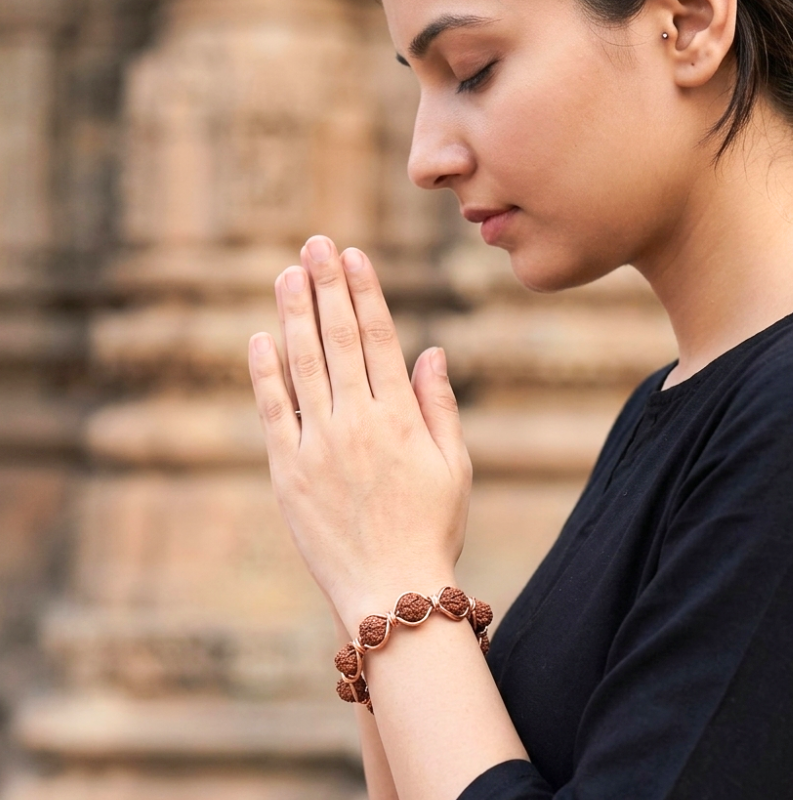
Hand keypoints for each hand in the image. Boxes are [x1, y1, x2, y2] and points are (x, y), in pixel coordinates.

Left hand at [248, 236, 471, 633]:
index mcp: (401, 417)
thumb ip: (439, 405)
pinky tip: (260, 338)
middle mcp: (358, 422)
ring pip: (303, 365)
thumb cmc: (432, 528)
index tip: (353, 255)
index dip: (364, 292)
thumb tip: (430, 349)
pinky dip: (265, 373)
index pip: (378, 338)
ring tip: (286, 275)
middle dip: (326, 286)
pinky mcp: (287, 472)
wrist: (391, 591)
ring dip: (293, 315)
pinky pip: (273, 412)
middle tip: (315, 244)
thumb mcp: (454, 466)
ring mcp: (318, 445)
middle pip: (337, 339)